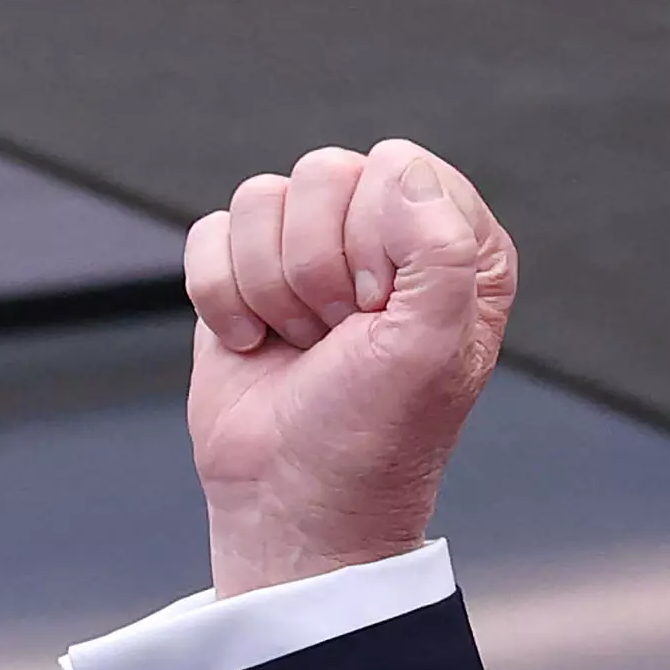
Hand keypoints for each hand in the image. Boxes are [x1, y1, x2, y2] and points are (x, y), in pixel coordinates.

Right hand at [182, 140, 518, 596]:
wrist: (294, 500)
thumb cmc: (374, 437)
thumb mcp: (433, 350)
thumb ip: (441, 252)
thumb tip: (403, 169)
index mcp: (457, 246)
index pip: (401, 171)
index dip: (378, 242)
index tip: (380, 313)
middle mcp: (390, 235)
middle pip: (324, 173)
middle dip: (318, 270)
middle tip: (341, 336)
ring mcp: (315, 248)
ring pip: (261, 198)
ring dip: (271, 289)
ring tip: (306, 344)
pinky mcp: (247, 269)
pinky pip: (212, 232)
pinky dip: (222, 298)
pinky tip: (257, 343)